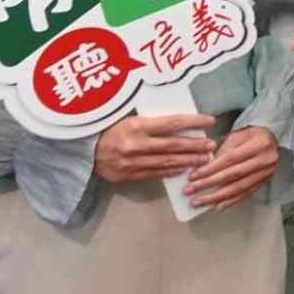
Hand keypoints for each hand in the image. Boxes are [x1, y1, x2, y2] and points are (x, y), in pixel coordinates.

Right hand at [94, 113, 215, 182]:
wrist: (81, 150)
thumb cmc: (107, 128)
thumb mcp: (128, 117)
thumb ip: (151, 121)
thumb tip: (180, 122)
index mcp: (136, 125)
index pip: (172, 123)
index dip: (193, 122)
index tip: (210, 121)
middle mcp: (135, 145)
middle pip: (173, 145)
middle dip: (196, 146)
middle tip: (212, 145)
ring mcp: (131, 162)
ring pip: (166, 162)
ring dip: (188, 161)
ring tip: (204, 159)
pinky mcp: (127, 175)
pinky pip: (154, 174)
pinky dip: (170, 172)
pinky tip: (183, 170)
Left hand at [186, 126, 278, 210]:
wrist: (271, 138)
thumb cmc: (251, 135)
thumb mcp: (237, 136)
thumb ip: (222, 151)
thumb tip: (204, 169)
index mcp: (258, 144)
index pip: (230, 159)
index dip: (211, 169)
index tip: (194, 176)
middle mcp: (265, 160)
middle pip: (233, 175)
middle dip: (209, 184)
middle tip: (191, 190)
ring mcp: (266, 173)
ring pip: (238, 188)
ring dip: (216, 197)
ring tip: (199, 201)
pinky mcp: (264, 181)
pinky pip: (245, 193)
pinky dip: (230, 201)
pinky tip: (217, 205)